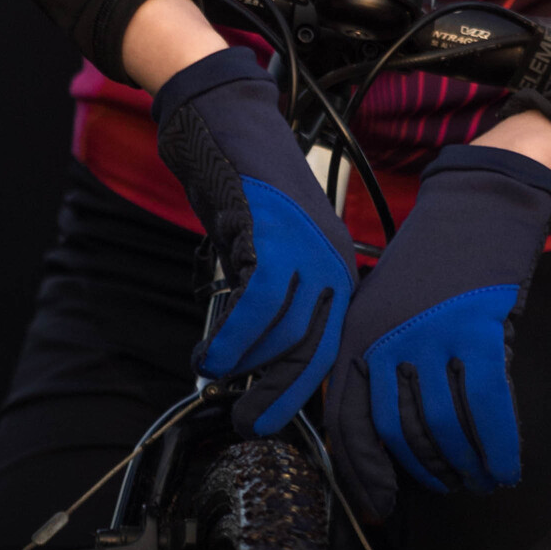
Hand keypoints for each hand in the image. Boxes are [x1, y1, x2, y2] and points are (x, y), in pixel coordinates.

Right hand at [153, 48, 355, 433]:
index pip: (332, 345)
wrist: (227, 126)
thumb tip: (263, 365)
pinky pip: (255, 304)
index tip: (277, 419)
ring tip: (215, 370)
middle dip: (279, 395)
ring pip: (283, 332)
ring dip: (243, 363)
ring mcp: (305, 245)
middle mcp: (332, 258)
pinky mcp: (272, 234)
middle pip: (314, 348)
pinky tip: (211, 349)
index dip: (304, 391)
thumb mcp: (273, 254)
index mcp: (339, 267)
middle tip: (249, 423)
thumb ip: (278, 303)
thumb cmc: (246, 193)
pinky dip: (231, 337)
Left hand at [326, 142, 550, 523]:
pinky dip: (498, 446)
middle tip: (448, 485)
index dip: (362, 476)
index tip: (377, 508)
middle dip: (425, 472)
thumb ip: (379, 366)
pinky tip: (505, 466)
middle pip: (400, 434)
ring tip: (478, 478)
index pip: (348, 425)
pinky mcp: (479, 329)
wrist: (478, 203)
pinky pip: (489, 408)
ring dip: (464, 465)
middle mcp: (387, 338)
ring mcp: (432, 334)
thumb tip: (386, 442)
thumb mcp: (386, 308)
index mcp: (357, 335)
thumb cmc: (436, 262)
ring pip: (445, 428)